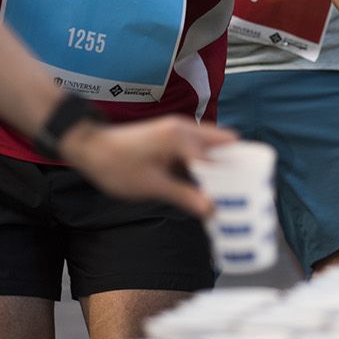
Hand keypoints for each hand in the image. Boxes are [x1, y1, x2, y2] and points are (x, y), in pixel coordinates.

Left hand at [60, 115, 236, 218]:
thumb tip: (213, 209)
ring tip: (225, 196)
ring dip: (219, 169)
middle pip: (225, 146)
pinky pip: (197, 152)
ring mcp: (178, 132)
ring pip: (212, 149)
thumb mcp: (152, 186)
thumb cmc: (117, 165)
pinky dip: (205, 168)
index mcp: (183, 137)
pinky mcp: (171, 140)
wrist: (89, 148)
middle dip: (235, 168)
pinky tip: (204, 189)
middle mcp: (185, 129)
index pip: (225, 153)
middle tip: (241, 195)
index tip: (249, 193)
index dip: (238, 173)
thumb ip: (185, 196)